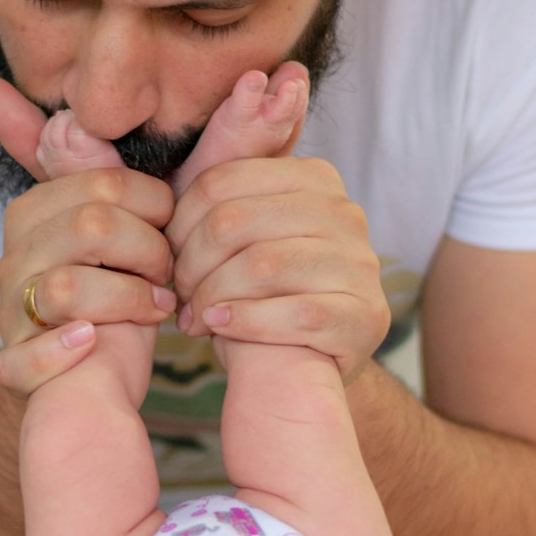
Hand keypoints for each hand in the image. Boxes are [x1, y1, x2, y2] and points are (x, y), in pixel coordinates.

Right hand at [0, 77, 176, 395]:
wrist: (105, 381)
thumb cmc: (128, 294)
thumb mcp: (131, 225)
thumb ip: (118, 165)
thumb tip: (78, 104)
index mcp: (38, 208)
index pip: (101, 181)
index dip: (153, 204)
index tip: (170, 224)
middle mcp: (15, 253)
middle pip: (91, 225)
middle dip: (149, 250)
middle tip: (169, 272)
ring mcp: (10, 309)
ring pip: (62, 286)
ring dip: (126, 299)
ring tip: (156, 307)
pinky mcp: (14, 364)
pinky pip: (23, 356)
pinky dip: (59, 351)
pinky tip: (92, 342)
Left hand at [166, 154, 388, 382]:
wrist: (314, 357)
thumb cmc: (267, 288)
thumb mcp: (247, 231)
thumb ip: (220, 195)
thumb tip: (177, 177)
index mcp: (312, 177)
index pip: (221, 181)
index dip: (180, 223)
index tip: (170, 256)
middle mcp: (343, 212)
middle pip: (234, 221)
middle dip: (191, 264)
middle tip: (180, 294)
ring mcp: (359, 264)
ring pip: (262, 265)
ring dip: (211, 296)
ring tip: (195, 317)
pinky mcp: (364, 315)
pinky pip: (295, 313)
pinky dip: (245, 322)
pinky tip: (220, 328)